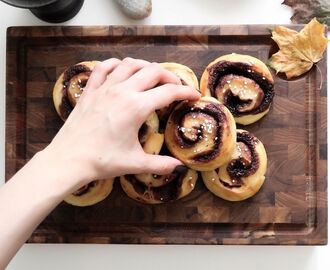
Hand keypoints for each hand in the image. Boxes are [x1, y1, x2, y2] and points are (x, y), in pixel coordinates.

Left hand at [44, 57, 199, 187]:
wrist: (68, 160)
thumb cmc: (102, 161)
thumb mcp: (135, 163)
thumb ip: (161, 164)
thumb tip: (179, 168)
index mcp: (136, 107)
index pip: (169, 93)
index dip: (186, 92)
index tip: (194, 95)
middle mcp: (122, 92)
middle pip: (153, 71)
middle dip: (170, 76)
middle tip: (176, 86)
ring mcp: (104, 88)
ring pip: (130, 64)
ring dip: (146, 67)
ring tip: (153, 76)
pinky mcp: (90, 91)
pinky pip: (104, 68)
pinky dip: (116, 65)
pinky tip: (122, 70)